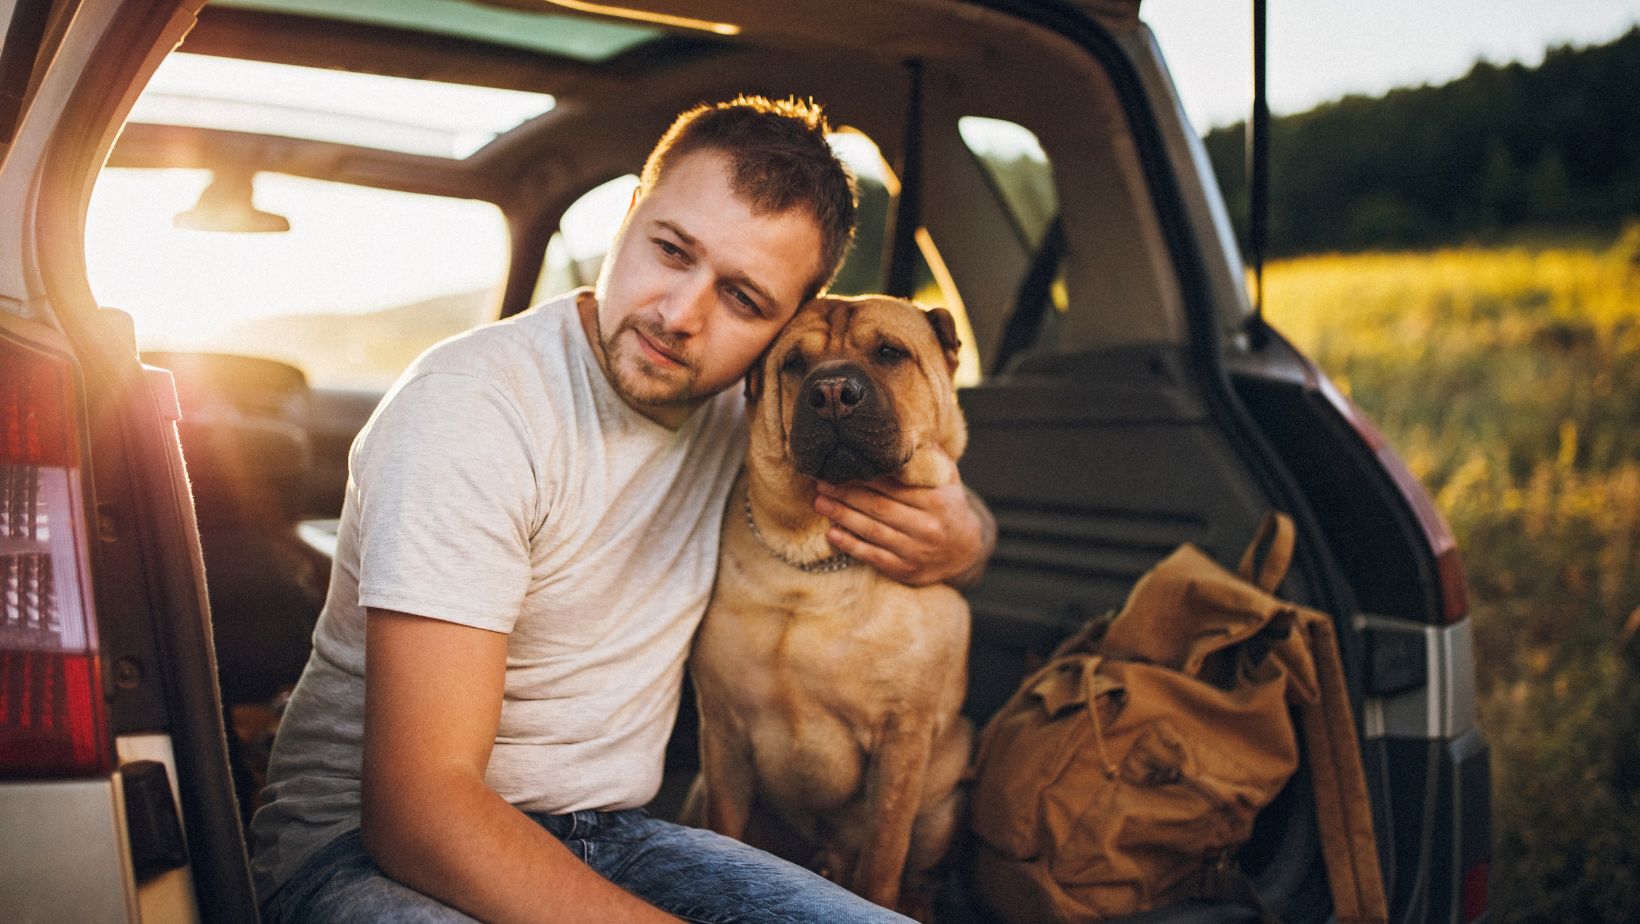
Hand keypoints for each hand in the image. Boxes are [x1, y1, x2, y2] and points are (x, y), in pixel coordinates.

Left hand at [814, 455, 994, 587]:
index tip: (840, 466)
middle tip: (821, 482)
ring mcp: (916, 550)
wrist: (965, 550)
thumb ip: (928, 456)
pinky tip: (832, 534)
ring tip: (820, 503)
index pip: (893, 486)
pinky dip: (851, 545)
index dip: (864, 476)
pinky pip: (874, 557)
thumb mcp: (947, 478)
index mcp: (936, 500)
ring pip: (873, 531)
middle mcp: (927, 526)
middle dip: (846, 494)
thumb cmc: (948, 505)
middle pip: (878, 507)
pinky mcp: (906, 570)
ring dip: (842, 516)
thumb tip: (906, 427)